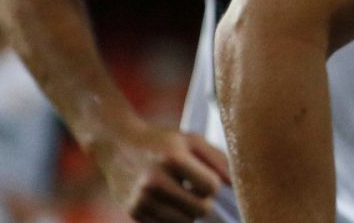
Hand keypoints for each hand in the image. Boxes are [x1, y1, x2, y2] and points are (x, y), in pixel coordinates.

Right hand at [93, 124, 230, 222]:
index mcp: (173, 158)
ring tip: (180, 194)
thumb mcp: (191, 140)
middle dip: (203, 201)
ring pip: (184, 222)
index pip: (210, 187)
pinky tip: (165, 200)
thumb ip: (217, 159)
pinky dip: (171, 217)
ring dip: (188, 211)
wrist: (117, 144)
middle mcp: (154, 181)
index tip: (205, 178)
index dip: (213, 185)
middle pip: (200, 209)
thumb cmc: (161, 140)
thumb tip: (236, 182)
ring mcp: (141, 199)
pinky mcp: (132, 212)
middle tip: (195, 189)